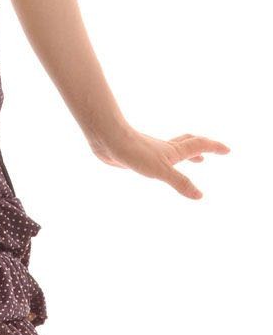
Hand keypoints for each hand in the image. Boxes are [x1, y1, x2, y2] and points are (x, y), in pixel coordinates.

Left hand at [85, 124, 230, 198]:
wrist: (107, 139)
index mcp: (173, 150)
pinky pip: (158, 157)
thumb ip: (180, 182)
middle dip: (202, 147)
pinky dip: (167, 160)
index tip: (227, 149)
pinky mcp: (138, 155)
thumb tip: (200, 196)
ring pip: (173, 149)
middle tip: (212, 150)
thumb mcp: (160, 170)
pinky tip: (159, 165)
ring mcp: (150, 151)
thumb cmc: (133, 152)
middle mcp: (164, 149)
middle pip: (188, 143)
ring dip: (186, 153)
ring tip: (194, 159)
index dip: (213, 147)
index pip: (198, 146)